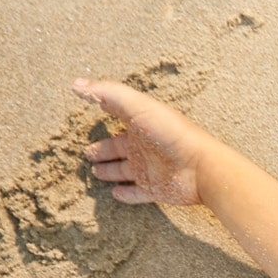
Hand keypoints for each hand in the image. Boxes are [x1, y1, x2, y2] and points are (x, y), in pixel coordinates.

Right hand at [71, 77, 221, 204]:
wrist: (201, 167)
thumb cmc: (171, 133)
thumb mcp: (139, 107)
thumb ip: (109, 93)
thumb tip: (76, 84)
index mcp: (141, 125)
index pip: (119, 117)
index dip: (106, 111)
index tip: (92, 106)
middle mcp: (145, 147)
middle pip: (118, 148)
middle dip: (103, 149)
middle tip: (87, 153)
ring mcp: (150, 170)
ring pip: (124, 170)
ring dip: (111, 170)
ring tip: (95, 171)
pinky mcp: (156, 190)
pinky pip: (137, 193)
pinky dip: (126, 194)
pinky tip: (115, 194)